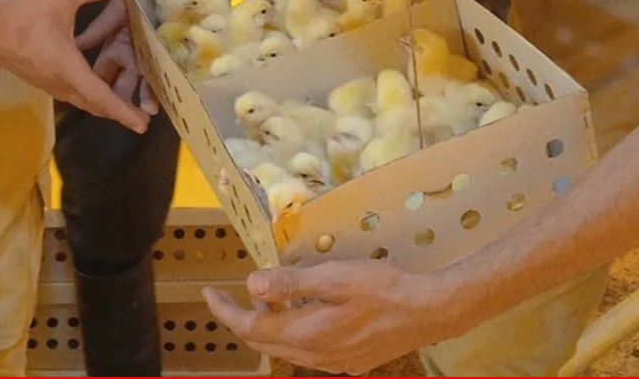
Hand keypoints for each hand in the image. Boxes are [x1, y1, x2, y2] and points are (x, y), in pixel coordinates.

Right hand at [0, 0, 150, 132]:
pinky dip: (89, 94)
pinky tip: (97, 83)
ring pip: (84, 101)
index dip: (126, 112)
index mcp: (71, 71)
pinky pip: (72, 94)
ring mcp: (50, 86)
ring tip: (125, 101)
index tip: (143, 125)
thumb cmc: (23, 16)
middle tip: (141, 116)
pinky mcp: (42, 81)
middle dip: (120, 111)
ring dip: (104, 103)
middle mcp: (62, 85)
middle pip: (97, 106)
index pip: (104, 99)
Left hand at [202, 260, 450, 374]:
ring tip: (268, 298)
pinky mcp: (351, 361)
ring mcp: (336, 362)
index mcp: (308, 333)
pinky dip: (294, 331)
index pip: (252, 328)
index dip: (226, 312)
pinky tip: (306, 311)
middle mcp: (317, 355)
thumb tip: (250, 285)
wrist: (429, 312)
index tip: (209, 293)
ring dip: (270, 325)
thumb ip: (291, 283)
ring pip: (287, 347)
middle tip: (231, 296)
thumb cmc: (383, 288)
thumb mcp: (334, 276)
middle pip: (265, 342)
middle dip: (243, 319)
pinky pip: (309, 349)